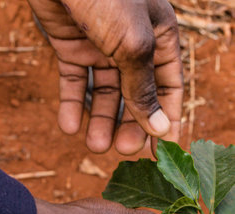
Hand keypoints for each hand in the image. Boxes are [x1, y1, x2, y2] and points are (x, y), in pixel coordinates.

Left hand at [29, 0, 182, 154]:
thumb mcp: (133, 43)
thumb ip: (144, 87)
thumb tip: (159, 127)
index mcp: (159, 37)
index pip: (169, 86)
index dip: (167, 120)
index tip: (161, 153)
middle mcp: (132, 43)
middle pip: (136, 94)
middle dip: (129, 125)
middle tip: (121, 151)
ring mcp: (101, 45)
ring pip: (105, 92)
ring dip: (100, 121)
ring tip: (94, 146)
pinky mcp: (71, 45)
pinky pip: (74, 81)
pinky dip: (72, 104)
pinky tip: (68, 126)